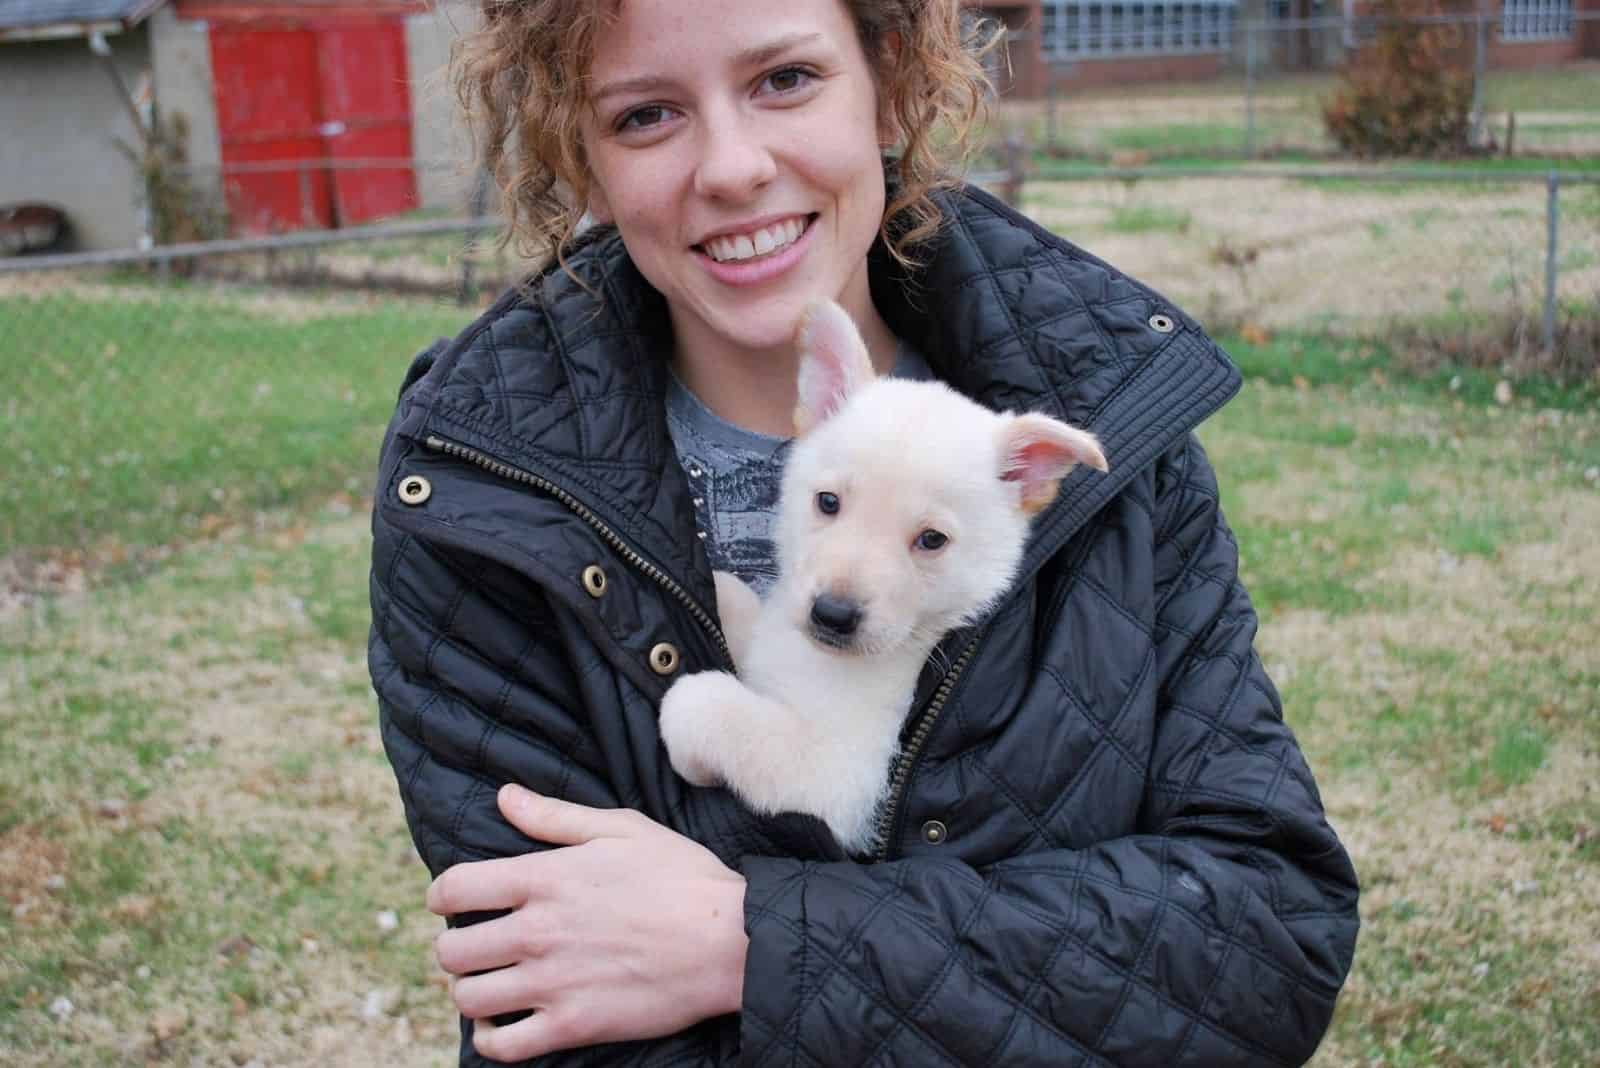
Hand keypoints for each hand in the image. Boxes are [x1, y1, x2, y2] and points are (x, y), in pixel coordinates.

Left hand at [426, 785, 747, 1061]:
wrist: (730, 941)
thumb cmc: (682, 878)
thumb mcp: (622, 829)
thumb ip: (555, 817)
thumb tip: (504, 798)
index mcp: (544, 879)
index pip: (455, 889)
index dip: (443, 896)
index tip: (453, 903)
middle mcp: (537, 932)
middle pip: (452, 951)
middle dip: (456, 947)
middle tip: (479, 946)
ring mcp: (552, 983)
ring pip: (469, 997)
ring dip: (472, 991)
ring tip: (491, 983)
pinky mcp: (573, 1026)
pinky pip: (503, 1046)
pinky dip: (491, 1038)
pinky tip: (501, 1024)